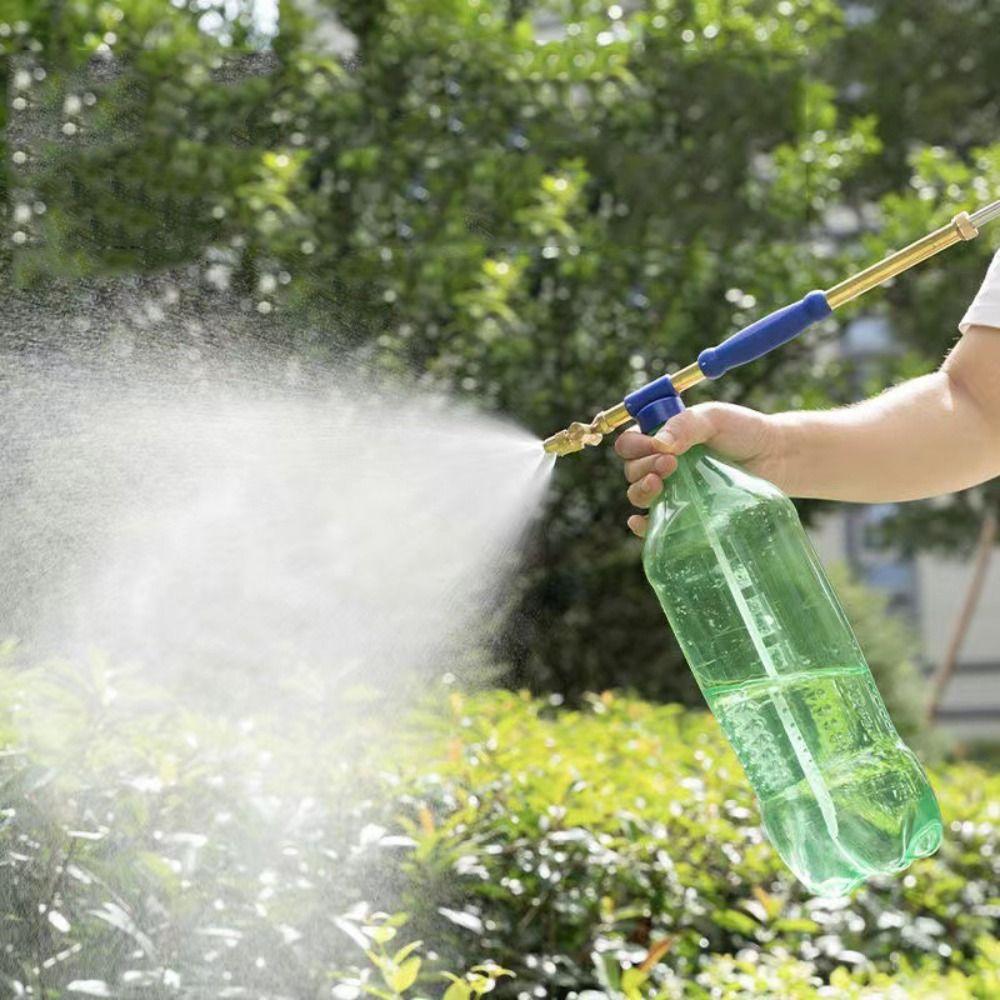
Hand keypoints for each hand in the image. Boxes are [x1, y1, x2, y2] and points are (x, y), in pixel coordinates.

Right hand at [615, 402, 781, 536]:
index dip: (636, 446)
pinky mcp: (682, 512)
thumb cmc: (743, 431)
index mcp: (661, 437)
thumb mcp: (714, 418)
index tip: (659, 448)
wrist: (775, 458)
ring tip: (661, 484)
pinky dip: (642, 524)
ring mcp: (670, 489)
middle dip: (644, 467)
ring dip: (641, 490)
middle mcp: (660, 463)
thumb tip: (659, 445)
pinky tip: (641, 521)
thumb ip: (685, 425)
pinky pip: (653, 522)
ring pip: (637, 494)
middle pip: (631, 470)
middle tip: (671, 465)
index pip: (629, 443)